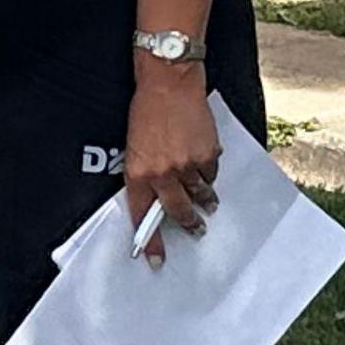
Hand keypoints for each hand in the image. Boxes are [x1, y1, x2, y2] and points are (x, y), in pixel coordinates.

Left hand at [123, 61, 220, 268]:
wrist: (168, 85)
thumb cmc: (146, 111)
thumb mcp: (133, 145)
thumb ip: (144, 171)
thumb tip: (156, 194)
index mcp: (138, 172)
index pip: (142, 215)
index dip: (150, 240)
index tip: (156, 259)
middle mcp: (162, 174)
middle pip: (178, 212)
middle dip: (189, 225)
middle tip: (196, 230)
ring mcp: (187, 166)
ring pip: (199, 194)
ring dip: (204, 200)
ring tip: (209, 204)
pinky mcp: (207, 155)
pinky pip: (211, 173)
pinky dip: (209, 172)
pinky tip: (205, 164)